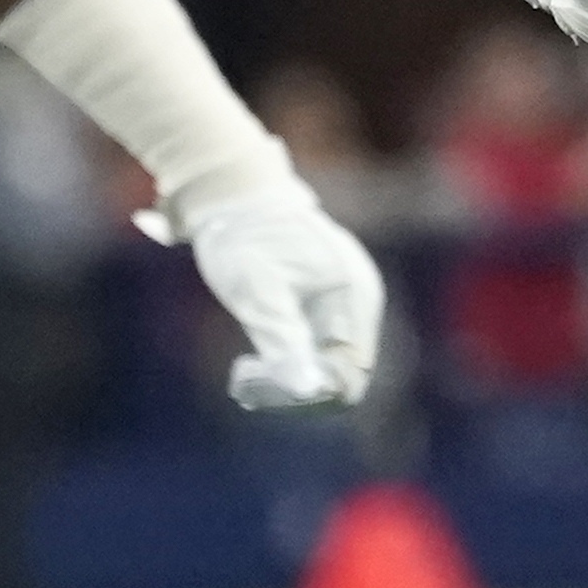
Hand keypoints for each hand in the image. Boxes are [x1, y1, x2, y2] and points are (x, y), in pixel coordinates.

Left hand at [139, 164, 387, 408]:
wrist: (230, 195)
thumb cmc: (242, 236)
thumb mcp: (256, 291)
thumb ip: (284, 340)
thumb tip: (310, 390)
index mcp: (352, 295)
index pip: (349, 373)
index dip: (308, 392)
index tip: (257, 383)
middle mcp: (356, 304)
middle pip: (342, 378)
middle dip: (294, 391)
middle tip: (243, 382)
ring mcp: (343, 308)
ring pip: (328, 372)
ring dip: (287, 384)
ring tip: (243, 376)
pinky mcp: (323, 311)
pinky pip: (317, 356)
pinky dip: (286, 369)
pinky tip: (250, 367)